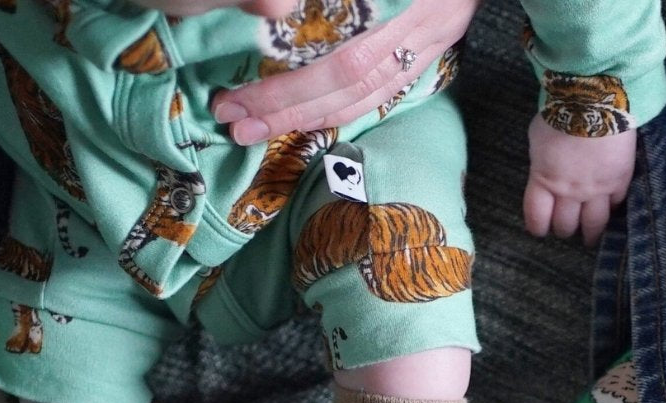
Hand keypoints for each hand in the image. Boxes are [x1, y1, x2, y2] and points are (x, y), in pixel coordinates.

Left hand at [211, 0, 483, 143]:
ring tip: (254, 127)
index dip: (290, 88)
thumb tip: (280, 7)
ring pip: (363, 96)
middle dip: (285, 108)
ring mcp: (430, 40)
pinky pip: (382, 92)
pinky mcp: (433, 46)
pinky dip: (339, 109)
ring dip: (304, 117)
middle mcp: (420, 28)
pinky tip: (304, 118)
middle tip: (233, 119)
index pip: (343, 63)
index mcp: (405, 4)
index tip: (240, 96)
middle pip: (346, 85)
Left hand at [522, 113, 635, 247]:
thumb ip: (542, 163)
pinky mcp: (620, 179)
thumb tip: (546, 170)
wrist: (595, 98)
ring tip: (591, 237)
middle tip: (567, 228)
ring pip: (594, 224)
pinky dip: (613, 209)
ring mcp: (596, 188)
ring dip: (591, 233)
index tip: (541, 230)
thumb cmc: (560, 113)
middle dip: (564, 229)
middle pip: (565, 225)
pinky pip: (617, 204)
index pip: (537, 218)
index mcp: (544, 182)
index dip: (538, 227)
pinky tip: (611, 210)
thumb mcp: (538, 140)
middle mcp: (569, 192)